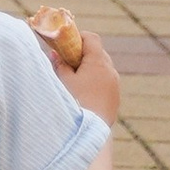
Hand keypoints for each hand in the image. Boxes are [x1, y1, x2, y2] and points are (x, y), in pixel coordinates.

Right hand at [33, 7, 122, 122]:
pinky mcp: (115, 98)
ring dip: (90, 67)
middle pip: (98, 52)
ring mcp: (115, 85)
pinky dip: (96, 80)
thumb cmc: (75, 102)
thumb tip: (54, 54)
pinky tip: (83, 92)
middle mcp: (111, 71)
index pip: (91, 38)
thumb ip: (59, 64)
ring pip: (103, 68)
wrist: (89, 131)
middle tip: (66, 61)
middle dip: (82, 53)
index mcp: (98, 62)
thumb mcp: (63, 81)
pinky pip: (106, 81)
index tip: (65, 44)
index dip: (77, 37)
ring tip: (74, 79)